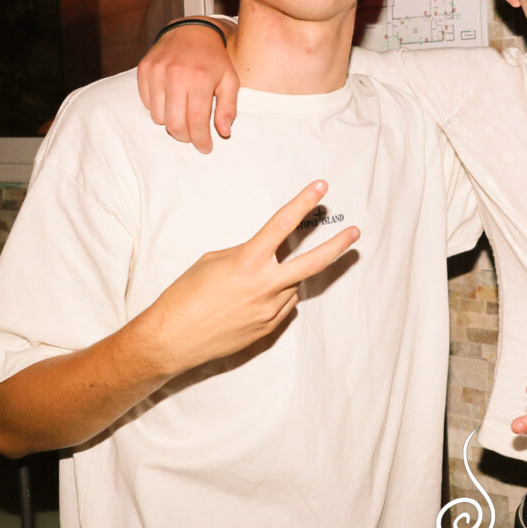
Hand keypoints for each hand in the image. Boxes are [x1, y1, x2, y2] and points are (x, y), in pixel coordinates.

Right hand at [135, 181, 358, 374]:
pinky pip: (283, 306)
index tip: (321, 188)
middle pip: (312, 263)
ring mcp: (269, 310)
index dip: (303, 203)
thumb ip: (245, 254)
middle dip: (337, 246)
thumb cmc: (185, 296)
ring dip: (285, 278)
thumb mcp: (213, 261)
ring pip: (293, 286)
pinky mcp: (267, 329)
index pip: (282, 225)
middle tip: (354, 233)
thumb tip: (265, 255)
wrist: (172, 339)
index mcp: (247, 262)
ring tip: (255, 281)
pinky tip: (251, 300)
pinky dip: (275, 297)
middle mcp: (264, 286)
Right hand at [136, 18, 239, 152]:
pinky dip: (159, 108)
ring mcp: (157, 71)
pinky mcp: (144, 69)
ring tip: (184, 113)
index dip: (200, 140)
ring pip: (159, 117)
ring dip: (172, 122)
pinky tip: (172, 99)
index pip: (196, 121)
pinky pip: (148, 104)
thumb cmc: (214, 59)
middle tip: (194, 136)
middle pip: (174, 124)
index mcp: (200, 78)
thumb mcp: (230, 81)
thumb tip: (224, 132)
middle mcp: (176, 74)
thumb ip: (228, 108)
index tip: (205, 147)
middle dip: (185, 136)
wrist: (191, 31)